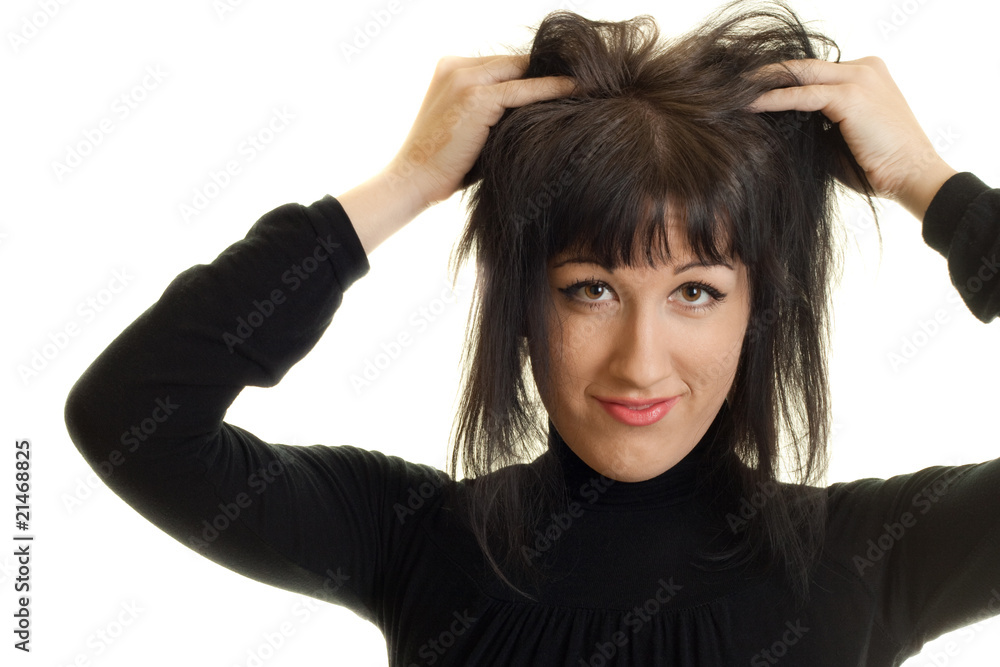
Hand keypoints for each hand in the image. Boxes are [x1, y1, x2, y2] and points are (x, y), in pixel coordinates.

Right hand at [339, 54, 574, 254]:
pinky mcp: (476, 97)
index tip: (565, 79)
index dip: (532, 72)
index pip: (502, 65)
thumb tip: (536, 112)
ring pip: (519, 71)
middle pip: (513, 62)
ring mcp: (464, 79)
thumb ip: (494, 111)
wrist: (415, 180)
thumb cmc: (444, 165)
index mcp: (451, 69)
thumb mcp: (470, 128)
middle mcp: (456, 67)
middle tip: (585, 75)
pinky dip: (551, 88)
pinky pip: (522, 89)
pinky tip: (574, 89)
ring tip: (587, 80)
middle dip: (546, 68)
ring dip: (553, 74)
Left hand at [747, 56, 956, 219]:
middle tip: (732, 81)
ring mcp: (860, 78)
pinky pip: (803, 96)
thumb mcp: (841, 136)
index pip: (813, 72)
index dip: (781, 79)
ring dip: (764, 83)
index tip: (750, 89)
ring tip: (733, 91)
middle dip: (766, 74)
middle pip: (803, 67)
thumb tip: (779, 122)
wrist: (913, 176)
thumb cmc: (877, 165)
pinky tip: (750, 105)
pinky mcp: (852, 96)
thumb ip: (816, 122)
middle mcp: (864, 68)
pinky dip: (774, 99)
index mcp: (865, 73)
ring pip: (800, 75)